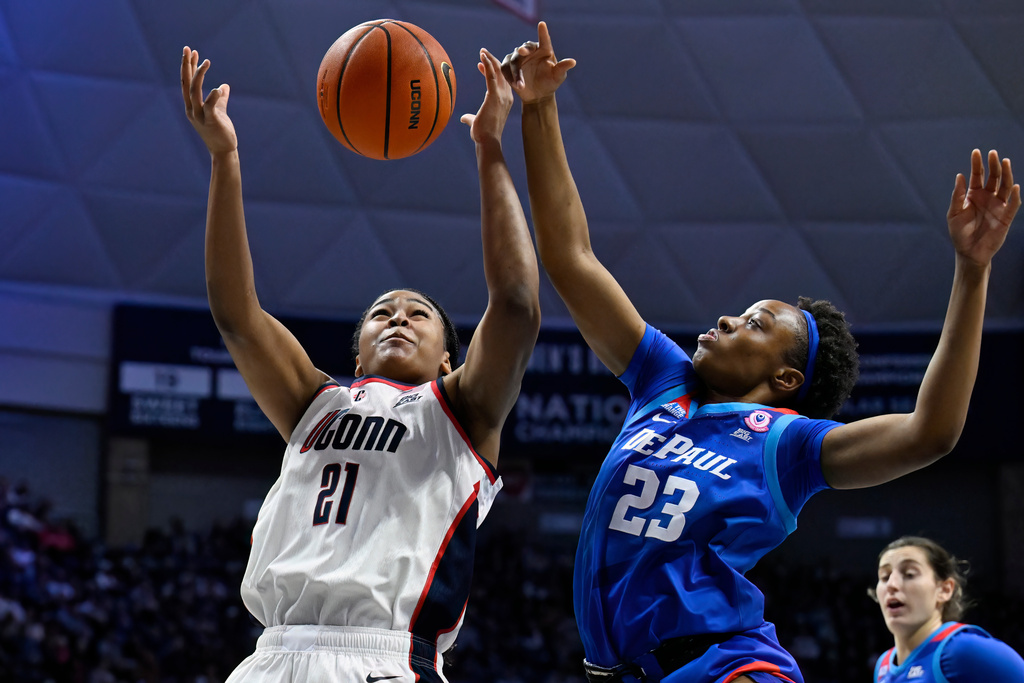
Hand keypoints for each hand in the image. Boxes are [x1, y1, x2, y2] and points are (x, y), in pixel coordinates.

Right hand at [181, 46, 236, 155]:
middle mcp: (192, 109)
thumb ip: (220, 99)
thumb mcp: (219, 111)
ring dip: (199, 75)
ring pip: (195, 92)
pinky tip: (218, 88)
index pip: (187, 82)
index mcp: (192, 106)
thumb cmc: (220, 131)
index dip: (188, 67)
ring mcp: (200, 116)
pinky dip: (213, 97)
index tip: (191, 52)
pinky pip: (210, 107)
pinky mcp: (211, 122)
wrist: (223, 150)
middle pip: (187, 84)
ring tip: (206, 62)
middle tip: (188, 49)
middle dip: (187, 66)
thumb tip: (224, 86)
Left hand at [460, 48, 512, 143]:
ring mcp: (502, 95)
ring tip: (482, 51)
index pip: (500, 81)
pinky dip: (488, 65)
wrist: (487, 142)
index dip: (491, 71)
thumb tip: (463, 118)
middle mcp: (506, 96)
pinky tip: (482, 56)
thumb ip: (471, 118)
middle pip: (502, 73)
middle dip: (492, 61)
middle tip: (482, 52)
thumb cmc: (483, 135)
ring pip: (498, 71)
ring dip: (490, 59)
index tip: (480, 65)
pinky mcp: (495, 96)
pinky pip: (492, 76)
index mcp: (504, 100)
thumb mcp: (477, 122)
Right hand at [499, 21, 575, 103]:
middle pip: (525, 48)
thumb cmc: (550, 83)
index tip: (542, 25)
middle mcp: (530, 51)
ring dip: (516, 72)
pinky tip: (515, 85)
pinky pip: (506, 69)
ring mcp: (518, 57)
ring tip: (521, 85)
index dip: (543, 32)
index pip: (544, 40)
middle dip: (523, 49)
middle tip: (522, 52)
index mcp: (544, 49)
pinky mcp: (509, 66)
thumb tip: (573, 62)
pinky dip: (509, 76)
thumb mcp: (558, 77)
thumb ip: (562, 68)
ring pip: (514, 60)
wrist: (538, 95)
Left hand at [947, 149, 1020, 266]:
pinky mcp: (1006, 217)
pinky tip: (1014, 186)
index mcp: (974, 194)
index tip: (976, 152)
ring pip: (1005, 186)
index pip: (978, 175)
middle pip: (993, 177)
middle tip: (993, 153)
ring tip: (1005, 162)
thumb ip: (957, 196)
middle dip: (994, 165)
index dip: (977, 163)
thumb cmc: (959, 233)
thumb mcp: (954, 213)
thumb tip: (959, 176)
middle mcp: (988, 197)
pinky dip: (1014, 195)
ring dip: (1006, 174)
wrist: (968, 252)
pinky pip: (1012, 204)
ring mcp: (998, 206)